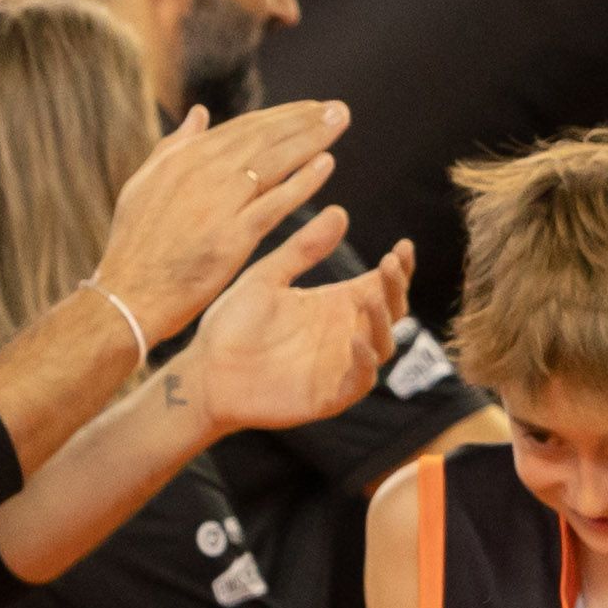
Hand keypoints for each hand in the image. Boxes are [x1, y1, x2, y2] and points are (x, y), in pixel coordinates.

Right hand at [89, 100, 349, 342]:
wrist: (128, 294)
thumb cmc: (136, 244)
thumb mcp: (145, 184)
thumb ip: (174, 146)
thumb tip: (199, 113)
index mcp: (184, 159)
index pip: (243, 128)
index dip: (281, 116)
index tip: (311, 108)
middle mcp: (204, 173)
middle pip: (264, 138)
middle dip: (304, 120)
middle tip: (339, 108)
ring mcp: (219, 204)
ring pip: (274, 162)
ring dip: (311, 139)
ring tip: (339, 121)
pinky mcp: (232, 237)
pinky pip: (275, 204)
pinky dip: (302, 182)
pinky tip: (327, 164)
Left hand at [174, 221, 419, 438]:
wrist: (205, 373)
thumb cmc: (233, 326)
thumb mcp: (267, 277)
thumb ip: (303, 249)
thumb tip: (340, 211)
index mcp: (335, 304)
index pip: (380, 284)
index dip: (398, 268)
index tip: (403, 246)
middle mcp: (345, 333)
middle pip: (390, 312)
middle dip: (395, 288)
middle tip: (389, 264)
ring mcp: (339, 367)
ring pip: (383, 346)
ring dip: (383, 322)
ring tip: (371, 298)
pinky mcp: (328, 396)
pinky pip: (360, 382)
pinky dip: (365, 363)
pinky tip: (356, 341)